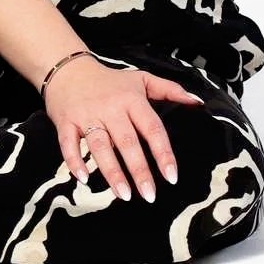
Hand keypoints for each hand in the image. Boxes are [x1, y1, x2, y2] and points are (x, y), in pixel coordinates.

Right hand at [43, 56, 204, 200]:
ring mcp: (87, 115)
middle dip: (139, 170)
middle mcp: (111, 108)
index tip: (172, 176)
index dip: (163, 153)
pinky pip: (68, 143)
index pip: (152, 128)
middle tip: (149, 195)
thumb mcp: (141, 79)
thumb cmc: (109, 80)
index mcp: (132, 100)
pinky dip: (74, 161)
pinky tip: (83, 178)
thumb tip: (197, 102)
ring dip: (112, 171)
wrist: (68, 68)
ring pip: (100, 145)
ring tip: (123, 194)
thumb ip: (169, 89)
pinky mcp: (66, 122)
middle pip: (127, 142)